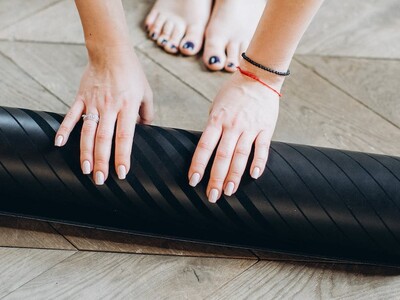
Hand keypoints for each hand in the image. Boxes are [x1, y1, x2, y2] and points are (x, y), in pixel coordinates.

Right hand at [55, 47, 152, 184]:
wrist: (111, 51)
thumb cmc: (132, 73)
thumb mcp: (146, 92)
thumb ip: (147, 113)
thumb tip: (146, 129)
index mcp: (127, 107)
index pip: (124, 137)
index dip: (122, 156)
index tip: (121, 173)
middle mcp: (110, 107)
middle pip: (104, 139)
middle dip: (101, 161)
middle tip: (100, 180)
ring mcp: (93, 103)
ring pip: (87, 132)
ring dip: (85, 152)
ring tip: (85, 170)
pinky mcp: (81, 98)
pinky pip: (71, 116)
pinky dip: (64, 129)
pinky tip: (59, 144)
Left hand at [188, 70, 280, 202]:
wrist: (258, 76)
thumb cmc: (234, 92)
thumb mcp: (216, 106)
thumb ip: (213, 126)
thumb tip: (207, 147)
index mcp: (216, 120)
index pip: (204, 146)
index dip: (198, 165)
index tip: (193, 181)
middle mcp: (232, 126)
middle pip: (222, 156)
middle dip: (216, 178)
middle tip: (212, 196)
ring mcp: (249, 127)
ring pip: (240, 156)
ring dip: (234, 176)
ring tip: (229, 192)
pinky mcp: (265, 128)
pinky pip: (262, 148)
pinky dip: (259, 162)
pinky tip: (254, 176)